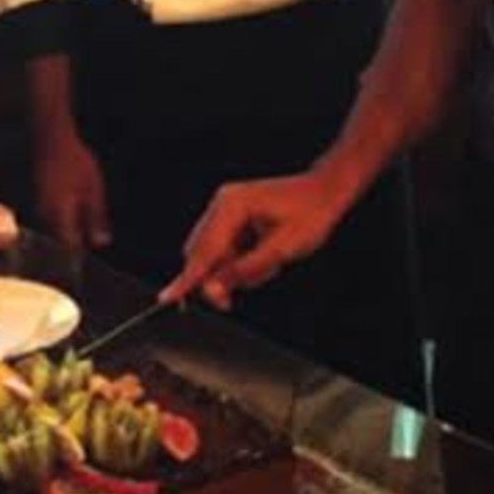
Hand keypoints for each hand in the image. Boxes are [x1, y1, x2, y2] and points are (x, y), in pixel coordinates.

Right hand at [32, 128, 111, 252]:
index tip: (88, 264)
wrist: (52, 141)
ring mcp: (40, 208)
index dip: (78, 259)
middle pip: (59, 243)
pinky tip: (74, 219)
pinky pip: (51, 221)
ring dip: (68, 236)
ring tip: (84, 235)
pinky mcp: (40, 202)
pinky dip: (62, 224)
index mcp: (59, 215)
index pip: (68, 247)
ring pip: (54, 232)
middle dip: (74, 248)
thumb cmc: (74, 162)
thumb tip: (100, 243)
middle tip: (89, 250)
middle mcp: (46, 215)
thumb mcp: (94, 190)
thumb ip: (97, 218)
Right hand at [162, 172, 345, 309]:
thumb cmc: (310, 214)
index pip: (203, 251)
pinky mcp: (232, 218)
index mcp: (232, 205)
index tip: (168, 298)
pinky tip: (264, 257)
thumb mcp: (280, 249)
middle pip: (202, 254)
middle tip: (230, 300)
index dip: (187, 279)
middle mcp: (223, 204)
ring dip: (234, 270)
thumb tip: (212, 290)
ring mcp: (226, 209)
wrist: (325, 193)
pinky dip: (239, 263)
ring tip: (268, 264)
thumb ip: (244, 271)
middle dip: (217, 278)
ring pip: (213, 256)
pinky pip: (225, 250)